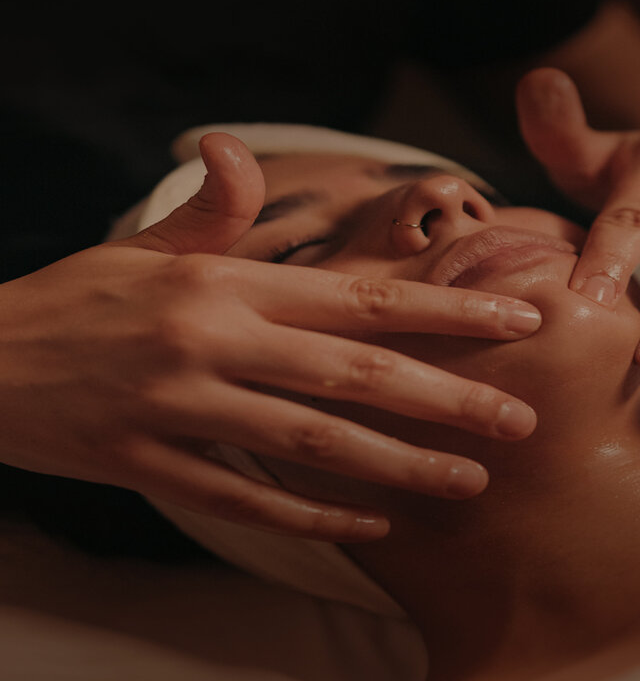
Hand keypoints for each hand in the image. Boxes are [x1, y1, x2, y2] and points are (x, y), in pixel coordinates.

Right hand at [0, 134, 539, 540]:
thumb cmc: (77, 298)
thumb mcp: (143, 246)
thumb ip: (209, 212)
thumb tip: (241, 155)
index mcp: (224, 283)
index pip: (358, 296)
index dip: (442, 310)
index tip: (515, 319)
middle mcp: (212, 341)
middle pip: (354, 373)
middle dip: (447, 397)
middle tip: (521, 420)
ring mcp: (180, 408)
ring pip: (311, 442)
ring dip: (397, 466)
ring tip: (468, 481)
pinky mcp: (148, 465)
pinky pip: (244, 500)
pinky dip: (311, 516)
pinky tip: (370, 525)